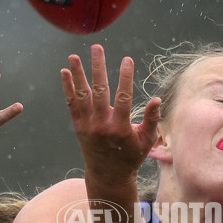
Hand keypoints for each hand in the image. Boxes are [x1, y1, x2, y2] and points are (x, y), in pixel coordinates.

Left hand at [61, 44, 160, 182]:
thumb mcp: (146, 141)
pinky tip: (65, 72)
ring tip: (74, 55)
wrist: (108, 175)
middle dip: (97, 68)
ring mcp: (87, 126)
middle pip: (99, 91)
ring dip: (77, 74)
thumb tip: (156, 99)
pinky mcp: (78, 127)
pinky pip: (71, 104)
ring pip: (81, 95)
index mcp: (120, 128)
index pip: (123, 98)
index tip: (127, 60)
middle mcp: (101, 126)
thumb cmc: (131, 156)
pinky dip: (67, 88)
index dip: (125, 78)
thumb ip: (151, 120)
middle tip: (96, 48)